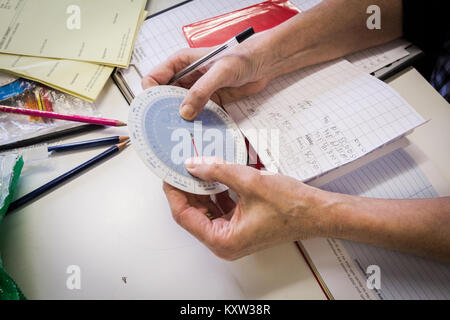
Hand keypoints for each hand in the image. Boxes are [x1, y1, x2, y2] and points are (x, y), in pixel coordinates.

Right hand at [142, 34, 274, 119]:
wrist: (263, 63)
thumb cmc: (243, 57)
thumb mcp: (220, 71)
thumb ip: (202, 91)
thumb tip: (185, 112)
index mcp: (180, 63)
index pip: (153, 79)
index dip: (150, 95)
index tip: (154, 110)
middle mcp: (185, 77)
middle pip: (163, 97)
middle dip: (162, 112)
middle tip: (165, 127)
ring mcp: (196, 91)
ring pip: (179, 108)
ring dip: (178, 120)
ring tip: (178, 134)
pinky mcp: (208, 101)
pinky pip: (196, 115)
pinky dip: (195, 124)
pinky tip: (195, 132)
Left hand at [163, 157, 334, 259]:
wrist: (316, 213)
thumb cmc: (291, 206)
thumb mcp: (250, 182)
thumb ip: (218, 170)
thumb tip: (193, 164)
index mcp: (223, 240)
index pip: (184, 216)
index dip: (175, 192)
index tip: (170, 173)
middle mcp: (224, 242)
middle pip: (192, 214)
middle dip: (187, 188)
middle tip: (182, 166)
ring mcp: (232, 235)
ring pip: (205, 210)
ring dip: (200, 189)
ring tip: (197, 167)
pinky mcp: (239, 227)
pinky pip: (219, 209)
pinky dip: (214, 192)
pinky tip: (215, 175)